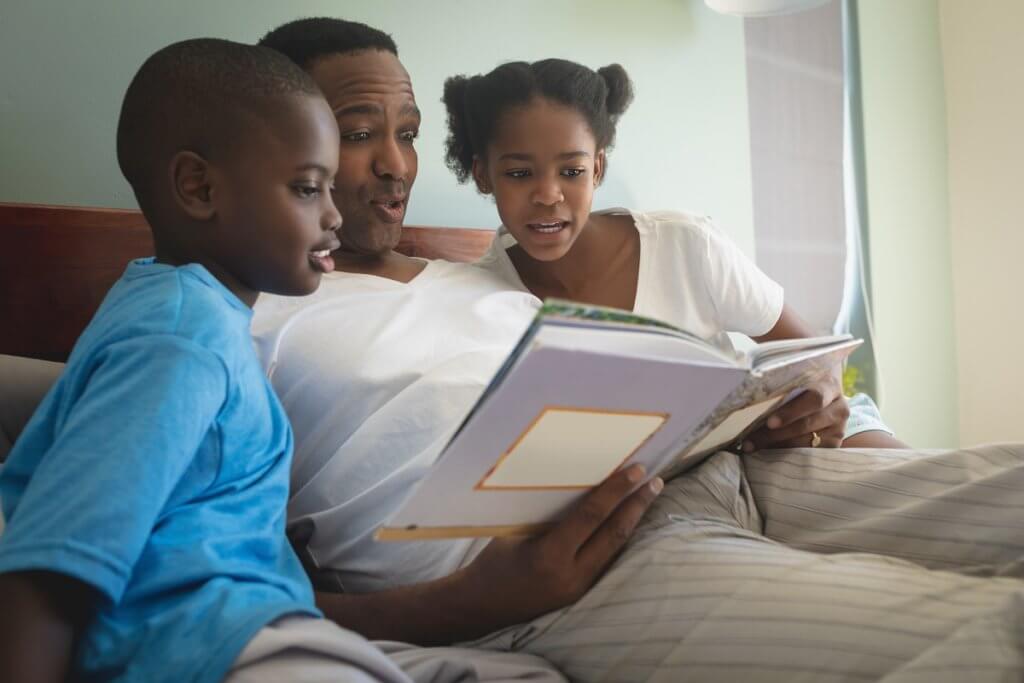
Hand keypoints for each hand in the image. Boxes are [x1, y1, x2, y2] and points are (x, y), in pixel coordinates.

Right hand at [459, 464, 661, 625]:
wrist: (481, 605)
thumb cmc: (493, 561)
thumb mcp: (516, 530)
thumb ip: (550, 515)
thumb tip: (581, 486)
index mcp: (550, 554)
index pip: (592, 516)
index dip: (617, 490)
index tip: (636, 470)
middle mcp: (570, 574)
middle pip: (614, 534)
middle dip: (637, 505)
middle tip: (655, 481)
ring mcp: (578, 588)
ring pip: (615, 549)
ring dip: (633, 521)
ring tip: (648, 497)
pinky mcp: (580, 594)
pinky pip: (606, 561)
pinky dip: (618, 538)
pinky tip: (627, 522)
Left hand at [743, 370, 848, 450]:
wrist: (825, 403)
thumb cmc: (801, 389)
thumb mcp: (796, 382)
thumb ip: (781, 387)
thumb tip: (747, 395)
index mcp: (829, 385)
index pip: (814, 399)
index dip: (791, 412)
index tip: (769, 422)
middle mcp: (839, 407)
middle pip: (807, 423)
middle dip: (776, 434)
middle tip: (752, 439)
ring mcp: (839, 428)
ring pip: (807, 441)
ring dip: (776, 445)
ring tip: (753, 446)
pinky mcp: (835, 445)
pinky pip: (810, 453)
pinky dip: (787, 453)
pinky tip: (768, 452)